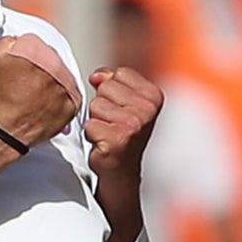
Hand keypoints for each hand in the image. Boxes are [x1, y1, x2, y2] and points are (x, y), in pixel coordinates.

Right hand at [0, 36, 80, 149]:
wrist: (6, 129)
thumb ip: (6, 43)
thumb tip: (15, 40)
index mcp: (37, 52)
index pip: (39, 45)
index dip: (30, 56)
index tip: (26, 65)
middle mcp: (54, 66)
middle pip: (52, 61)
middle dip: (43, 69)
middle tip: (30, 83)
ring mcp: (66, 85)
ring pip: (63, 77)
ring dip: (54, 83)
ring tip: (37, 95)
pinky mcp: (73, 103)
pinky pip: (72, 95)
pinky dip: (63, 98)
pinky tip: (48, 102)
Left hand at [85, 65, 162, 180]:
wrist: (122, 168)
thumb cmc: (122, 134)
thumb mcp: (123, 99)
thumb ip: (111, 80)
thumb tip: (97, 76)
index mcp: (153, 95)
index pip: (119, 73)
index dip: (114, 91)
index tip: (122, 108)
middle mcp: (147, 109)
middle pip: (105, 88)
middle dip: (103, 104)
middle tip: (114, 122)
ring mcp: (133, 124)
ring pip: (94, 105)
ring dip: (96, 120)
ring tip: (108, 130)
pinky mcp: (117, 139)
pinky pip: (89, 125)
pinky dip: (91, 134)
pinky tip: (104, 141)